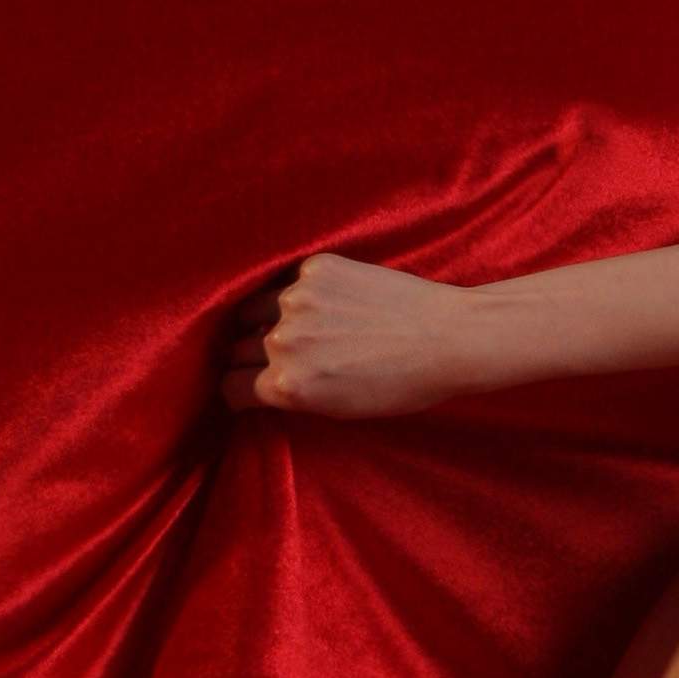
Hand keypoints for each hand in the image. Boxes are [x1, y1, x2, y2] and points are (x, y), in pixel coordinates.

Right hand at [222, 252, 476, 419]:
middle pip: (236, 349)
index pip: (231, 387)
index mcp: (287, 386)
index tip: (248, 386)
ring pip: (253, 310)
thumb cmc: (403, 384)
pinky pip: (288, 281)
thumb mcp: (340, 409)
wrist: (448, 337)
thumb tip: (266, 383)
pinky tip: (331, 301)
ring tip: (299, 326)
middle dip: (248, 356)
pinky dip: (302, 292)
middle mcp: (282, 342)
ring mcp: (296, 300)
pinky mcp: (316, 268)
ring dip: (264, 319)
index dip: (239, 390)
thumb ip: (294, 395)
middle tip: (272, 357)